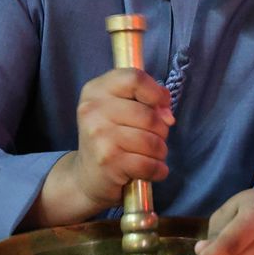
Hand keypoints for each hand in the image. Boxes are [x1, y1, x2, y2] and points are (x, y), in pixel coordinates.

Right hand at [67, 67, 173, 206]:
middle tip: (152, 139)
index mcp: (96, 90)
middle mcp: (93, 110)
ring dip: (160, 152)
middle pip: (149, 115)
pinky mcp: (107, 161)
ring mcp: (98, 136)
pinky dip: (157, 170)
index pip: (135, 78)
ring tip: (149, 155)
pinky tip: (152, 170)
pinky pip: (148, 164)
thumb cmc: (110, 138)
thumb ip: (146, 99)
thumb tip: (167, 114)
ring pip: (152, 141)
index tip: (161, 108)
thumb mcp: (121, 108)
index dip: (156, 93)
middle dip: (161, 131)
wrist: (86, 175)